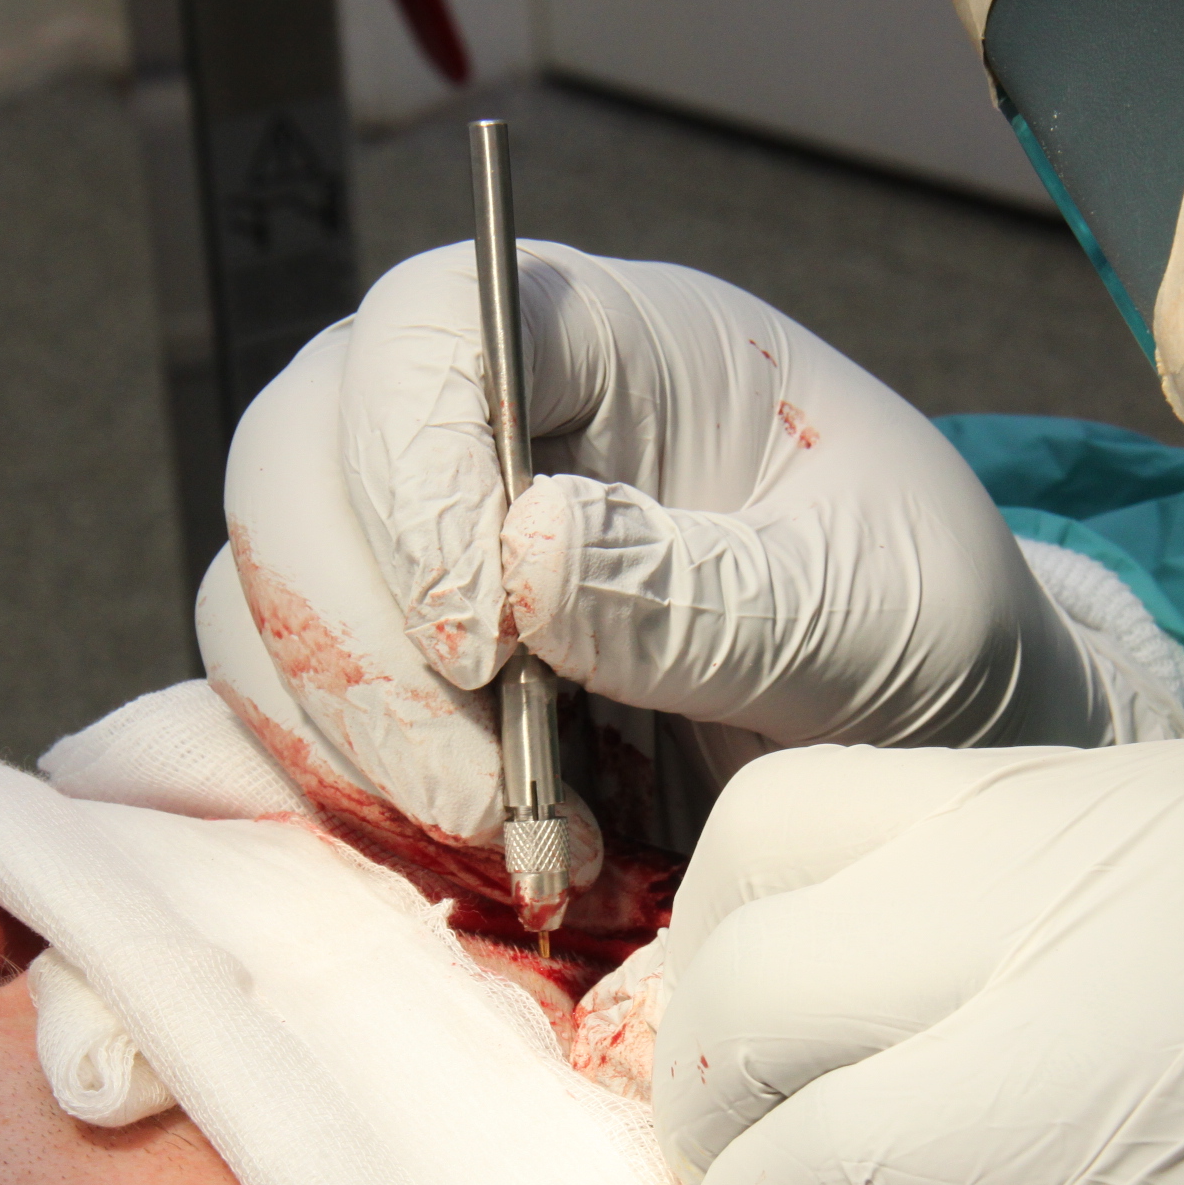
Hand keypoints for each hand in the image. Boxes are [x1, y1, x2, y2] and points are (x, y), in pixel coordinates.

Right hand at [206, 243, 1106, 872]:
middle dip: (359, 645)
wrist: (924, 741)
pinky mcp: (395, 671)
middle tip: (484, 795)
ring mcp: (416, 547)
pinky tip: (477, 851)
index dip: (411, 474)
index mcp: (606, 343)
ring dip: (353, 741)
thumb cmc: (919, 627)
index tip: (488, 646)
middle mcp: (478, 427)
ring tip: (516, 837)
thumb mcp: (873, 613)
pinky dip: (345, 796)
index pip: (425, 333)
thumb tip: (529, 559)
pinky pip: (283, 712)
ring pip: (259, 599)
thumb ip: (716, 591)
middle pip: (293, 464)